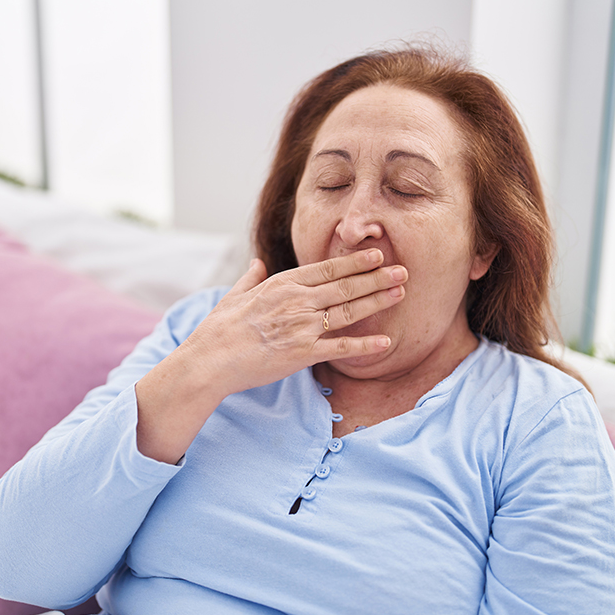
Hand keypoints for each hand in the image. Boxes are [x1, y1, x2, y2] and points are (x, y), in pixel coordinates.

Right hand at [134, 248, 405, 462]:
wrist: (210, 359)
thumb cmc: (219, 329)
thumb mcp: (234, 296)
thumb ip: (250, 278)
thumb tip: (256, 263)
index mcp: (282, 284)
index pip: (327, 268)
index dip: (355, 262)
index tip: (377, 254)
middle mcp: (297, 301)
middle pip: (345, 286)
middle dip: (377, 277)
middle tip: (404, 270)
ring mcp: (302, 326)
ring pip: (349, 311)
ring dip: (377, 301)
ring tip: (401, 293)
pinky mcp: (303, 353)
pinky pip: (341, 348)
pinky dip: (365, 346)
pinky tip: (386, 343)